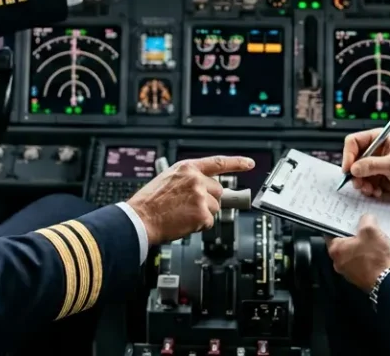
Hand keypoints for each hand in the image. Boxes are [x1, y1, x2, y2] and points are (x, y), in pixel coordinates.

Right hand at [126, 155, 254, 244]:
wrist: (140, 218)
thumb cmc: (150, 202)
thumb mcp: (169, 179)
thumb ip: (189, 179)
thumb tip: (206, 187)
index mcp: (187, 168)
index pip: (218, 162)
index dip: (236, 162)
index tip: (249, 163)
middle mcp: (196, 179)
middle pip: (218, 191)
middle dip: (209, 200)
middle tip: (190, 206)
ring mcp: (200, 196)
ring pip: (215, 207)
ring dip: (203, 213)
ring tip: (182, 214)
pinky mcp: (202, 214)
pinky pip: (209, 222)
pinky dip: (199, 226)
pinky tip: (184, 222)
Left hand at [326, 214, 389, 292]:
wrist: (389, 282)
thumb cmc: (376, 258)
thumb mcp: (371, 230)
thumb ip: (366, 220)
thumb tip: (366, 219)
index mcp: (336, 249)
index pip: (332, 232)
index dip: (341, 224)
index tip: (348, 220)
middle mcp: (339, 262)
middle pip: (344, 243)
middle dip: (354, 236)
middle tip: (364, 229)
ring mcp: (349, 272)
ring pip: (353, 254)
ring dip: (362, 247)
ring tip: (375, 241)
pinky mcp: (360, 278)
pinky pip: (362, 264)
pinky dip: (368, 258)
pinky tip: (379, 253)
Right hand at [341, 127, 389, 201]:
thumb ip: (373, 165)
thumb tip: (354, 168)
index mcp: (377, 139)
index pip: (353, 142)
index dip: (348, 154)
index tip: (348, 169)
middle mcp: (373, 151)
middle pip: (352, 159)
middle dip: (354, 173)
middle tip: (359, 183)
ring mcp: (373, 165)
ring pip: (356, 174)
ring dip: (361, 183)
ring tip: (370, 189)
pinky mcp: (375, 177)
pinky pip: (363, 183)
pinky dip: (367, 189)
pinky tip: (377, 191)